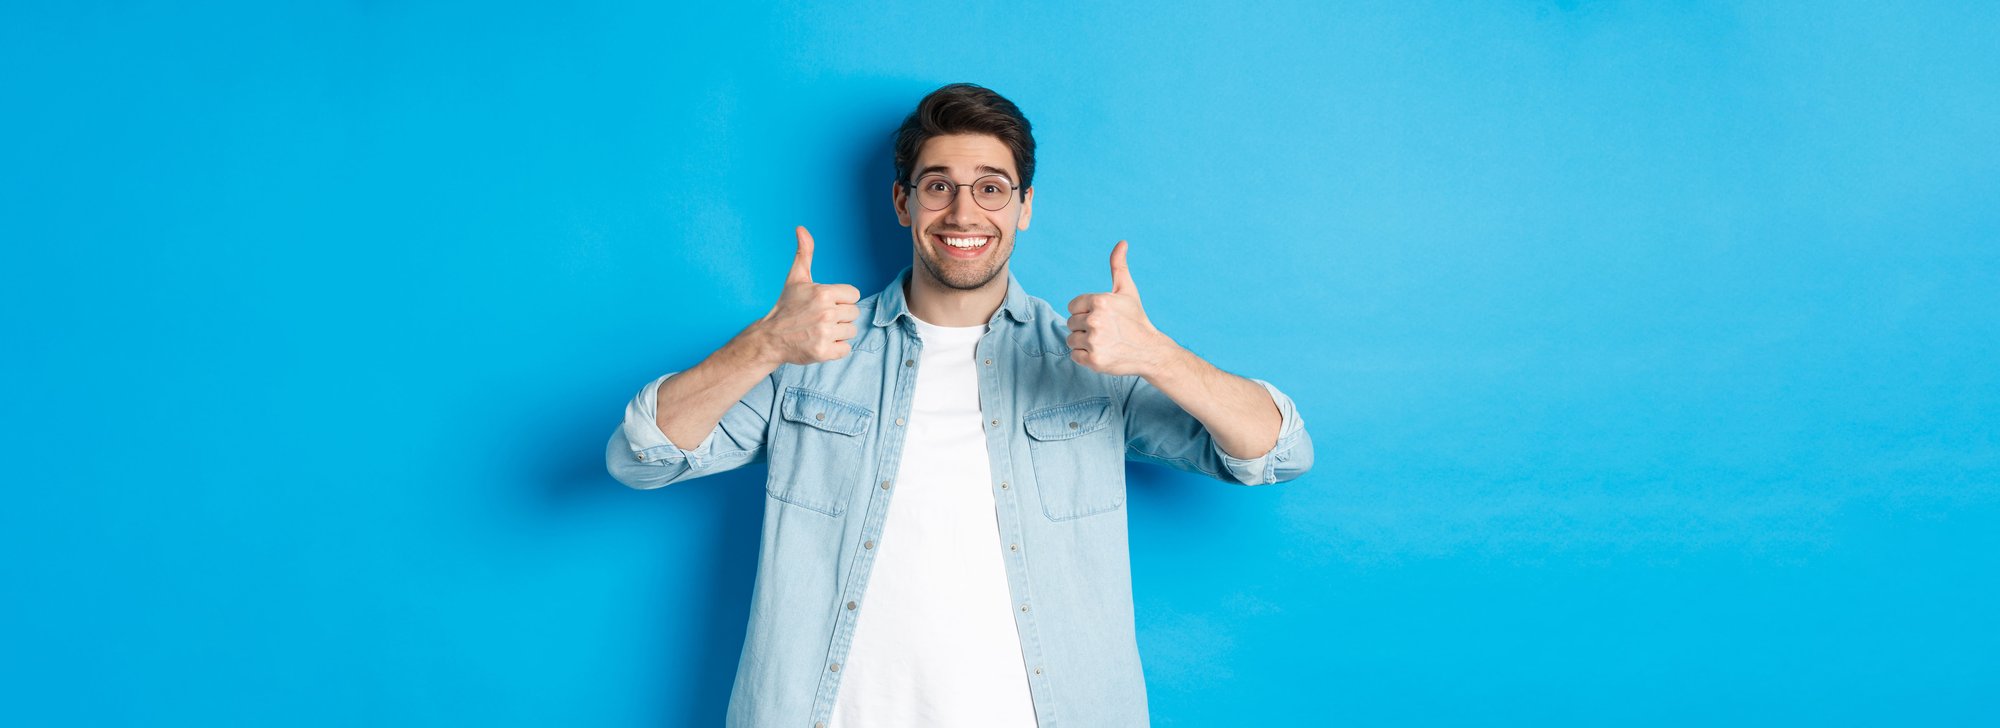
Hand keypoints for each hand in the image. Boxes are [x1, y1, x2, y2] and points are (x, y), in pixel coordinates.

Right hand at [754, 226, 861, 365]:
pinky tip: (820, 342)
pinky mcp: (824, 352)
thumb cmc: (786, 306)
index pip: (854, 295)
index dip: (841, 299)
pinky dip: (835, 349)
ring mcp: (825, 334)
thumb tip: (801, 228)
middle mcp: (826, 313)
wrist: (770, 337)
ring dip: (838, 333)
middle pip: (854, 314)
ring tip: (819, 330)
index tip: (826, 304)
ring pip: (851, 331)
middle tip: (820, 318)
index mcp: (824, 293)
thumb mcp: (796, 278)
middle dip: (840, 316)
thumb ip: (804, 253)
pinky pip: (846, 349)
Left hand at [1066, 240, 1178, 376]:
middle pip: (1071, 323)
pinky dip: (1085, 356)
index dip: (1085, 311)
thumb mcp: (1127, 291)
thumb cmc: (1136, 319)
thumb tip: (1122, 242)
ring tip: (1103, 342)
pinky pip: (1074, 355)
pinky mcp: (1093, 360)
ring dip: (1084, 342)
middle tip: (1105, 331)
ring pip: (1071, 339)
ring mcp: (1094, 342)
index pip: (1072, 306)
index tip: (1102, 316)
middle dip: (1084, 327)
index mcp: (1100, 301)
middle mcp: (1095, 320)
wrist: (1150, 351)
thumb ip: (1118, 266)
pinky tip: (1102, 352)